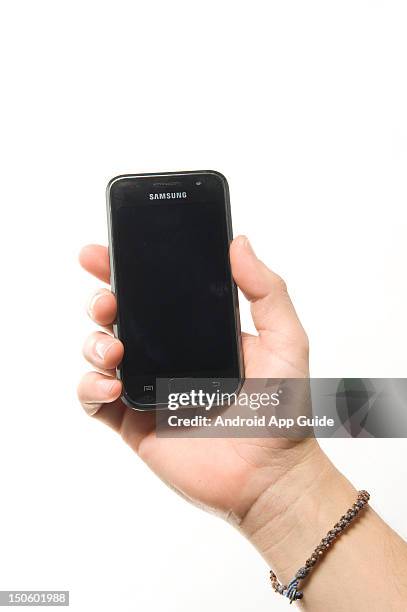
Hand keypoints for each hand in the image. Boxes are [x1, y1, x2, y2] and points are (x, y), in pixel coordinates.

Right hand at [78, 236, 318, 523]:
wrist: (271, 475)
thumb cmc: (283, 410)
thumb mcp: (286, 340)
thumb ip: (267, 290)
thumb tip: (238, 242)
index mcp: (196, 330)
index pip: (154, 291)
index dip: (124, 269)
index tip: (105, 252)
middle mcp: (167, 354)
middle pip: (118, 317)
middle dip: (101, 299)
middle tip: (106, 299)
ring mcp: (147, 387)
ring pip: (99, 353)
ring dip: (93, 342)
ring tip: (113, 349)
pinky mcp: (132, 422)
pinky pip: (94, 400)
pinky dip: (89, 388)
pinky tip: (110, 386)